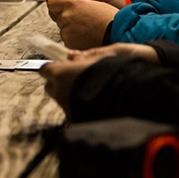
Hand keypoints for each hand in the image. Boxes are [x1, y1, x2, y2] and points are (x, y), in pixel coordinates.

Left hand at [38, 43, 159, 118]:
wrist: (134, 96)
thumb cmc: (116, 71)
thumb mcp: (100, 57)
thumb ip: (82, 57)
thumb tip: (71, 57)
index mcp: (62, 74)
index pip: (45, 69)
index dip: (53, 68)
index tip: (60, 67)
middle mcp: (61, 92)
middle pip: (51, 86)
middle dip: (59, 82)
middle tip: (74, 78)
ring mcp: (68, 108)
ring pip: (62, 100)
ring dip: (70, 94)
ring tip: (89, 90)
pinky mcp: (77, 120)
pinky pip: (74, 110)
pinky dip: (79, 106)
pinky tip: (94, 102)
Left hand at [46, 0, 118, 48]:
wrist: (122, 34)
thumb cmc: (112, 15)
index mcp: (72, 3)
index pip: (52, 2)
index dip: (59, 3)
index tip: (66, 6)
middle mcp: (67, 17)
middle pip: (57, 15)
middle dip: (66, 15)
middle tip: (84, 17)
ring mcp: (67, 32)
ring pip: (62, 28)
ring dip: (71, 27)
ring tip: (88, 27)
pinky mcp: (70, 44)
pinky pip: (67, 39)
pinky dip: (74, 38)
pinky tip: (87, 35)